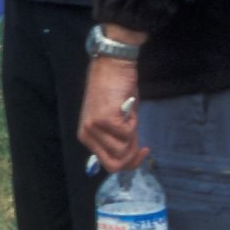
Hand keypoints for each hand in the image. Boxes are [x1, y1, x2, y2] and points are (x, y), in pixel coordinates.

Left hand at [78, 56, 147, 170]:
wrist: (112, 65)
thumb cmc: (117, 90)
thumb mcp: (118, 120)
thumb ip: (120, 139)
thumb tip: (131, 157)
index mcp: (87, 137)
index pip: (109, 164)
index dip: (129, 163)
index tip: (142, 151)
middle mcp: (87, 135)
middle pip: (115, 164)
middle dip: (133, 156)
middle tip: (141, 143)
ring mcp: (94, 128)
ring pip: (122, 150)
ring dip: (133, 134)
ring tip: (129, 116)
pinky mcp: (104, 119)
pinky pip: (127, 133)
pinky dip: (134, 122)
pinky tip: (127, 108)